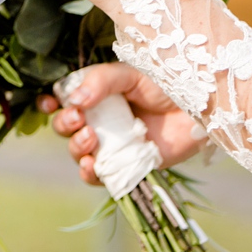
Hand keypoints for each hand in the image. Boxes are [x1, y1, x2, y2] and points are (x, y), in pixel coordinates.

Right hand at [39, 63, 205, 185]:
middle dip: (65, 124)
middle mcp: (100, 121)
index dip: (51, 104)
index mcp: (96, 95)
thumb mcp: (131, 74)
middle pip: (66, 128)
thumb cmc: (168, 85)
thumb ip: (101, 81)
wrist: (201, 109)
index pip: (63, 101)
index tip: (50, 104)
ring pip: (78, 152)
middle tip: (78, 118)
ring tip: (91, 138)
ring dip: (76, 147)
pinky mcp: (125, 166)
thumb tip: (74, 99)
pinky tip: (91, 164)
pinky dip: (89, 173)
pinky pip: (98, 176)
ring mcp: (111, 145)